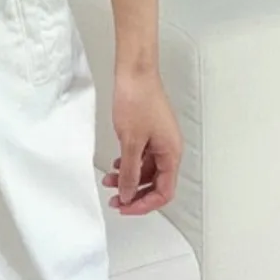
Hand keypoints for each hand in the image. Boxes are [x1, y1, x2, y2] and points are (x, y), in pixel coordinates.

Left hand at [103, 66, 182, 215]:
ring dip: (129, 178)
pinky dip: (129, 163)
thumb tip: (129, 195)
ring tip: (108, 180)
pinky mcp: (150, 131)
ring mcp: (160, 139)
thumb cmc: (137, 100)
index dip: (144, 204)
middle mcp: (169, 149)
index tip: (125, 207)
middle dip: (135, 193)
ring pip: (146, 170)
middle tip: (114, 199)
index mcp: (171, 154)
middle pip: (156, 183)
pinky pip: (142, 156)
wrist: (135, 71)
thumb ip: (130, 172)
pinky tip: (115, 165)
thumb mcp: (130, 141)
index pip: (164, 192)